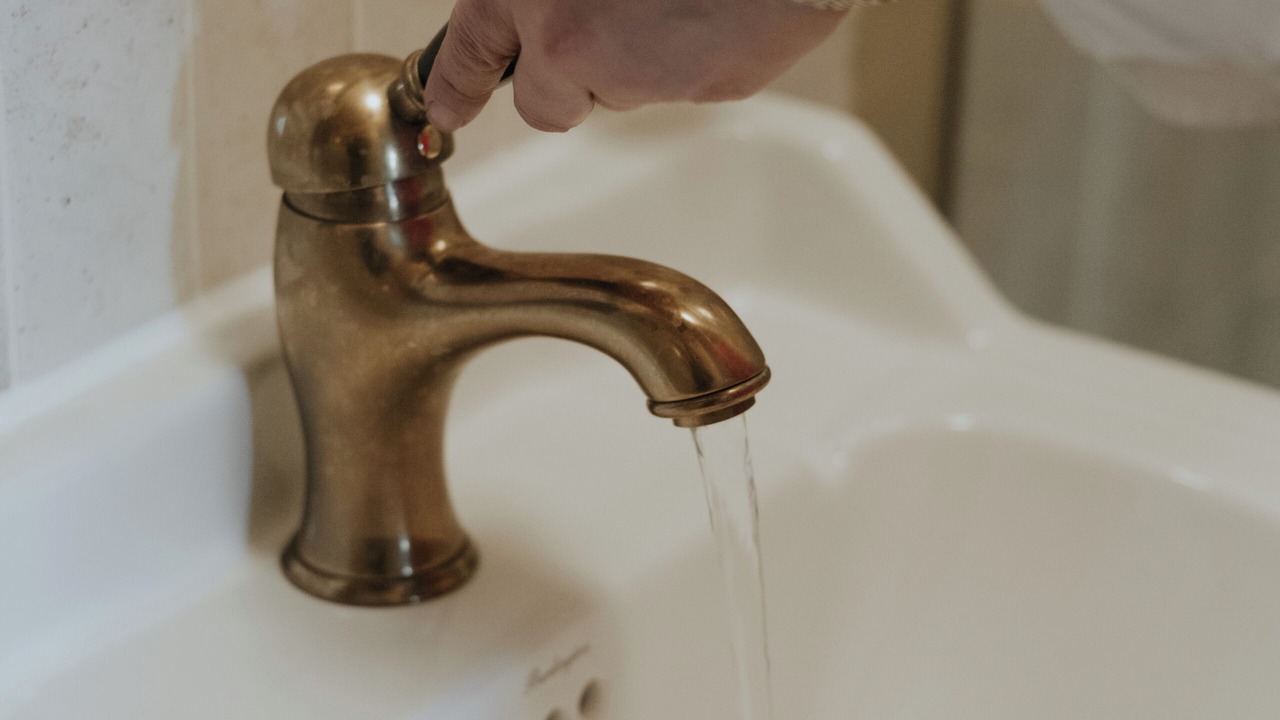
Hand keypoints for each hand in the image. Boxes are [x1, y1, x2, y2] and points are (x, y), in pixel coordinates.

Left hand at [422, 0, 847, 132]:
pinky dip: (698, 51)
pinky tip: (720, 1)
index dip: (452, 87)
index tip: (445, 111)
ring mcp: (644, 73)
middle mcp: (573, 40)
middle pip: (548, 105)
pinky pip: (689, 80)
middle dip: (568, 81)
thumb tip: (543, 3)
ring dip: (641, 53)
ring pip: (626, 86)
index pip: (469, 54)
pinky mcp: (708, 89)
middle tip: (605, 27)